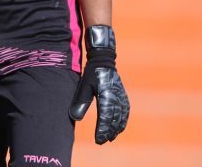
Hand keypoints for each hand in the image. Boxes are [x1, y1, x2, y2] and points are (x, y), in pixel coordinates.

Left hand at [69, 25, 129, 143]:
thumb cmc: (91, 73)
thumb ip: (81, 102)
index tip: (98, 140)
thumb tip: (75, 118)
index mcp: (106, 94)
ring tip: (110, 137)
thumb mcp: (84, 86)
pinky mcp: (123, 94)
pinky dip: (123, 120)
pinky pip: (126, 110)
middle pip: (115, 119)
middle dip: (109, 132)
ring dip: (117, 128)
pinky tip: (120, 127)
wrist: (104, 60)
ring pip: (122, 116)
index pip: (105, 116)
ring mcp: (121, 95)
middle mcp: (116, 96)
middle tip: (102, 141)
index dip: (102, 130)